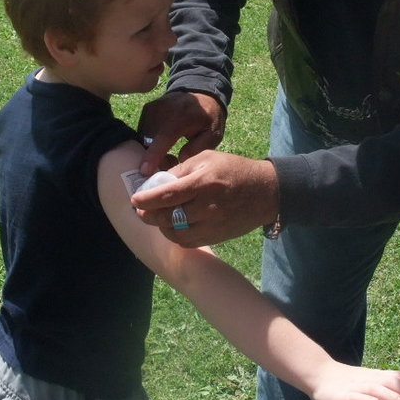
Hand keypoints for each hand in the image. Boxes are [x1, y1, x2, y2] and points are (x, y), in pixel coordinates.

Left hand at [130, 150, 277, 245]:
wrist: (265, 191)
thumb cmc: (233, 169)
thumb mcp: (208, 158)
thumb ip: (182, 170)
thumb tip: (158, 182)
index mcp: (204, 183)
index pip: (167, 195)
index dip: (146, 200)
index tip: (134, 200)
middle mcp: (207, 206)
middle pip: (168, 217)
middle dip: (150, 215)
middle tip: (141, 210)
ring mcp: (212, 224)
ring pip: (175, 233)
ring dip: (161, 226)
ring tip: (157, 217)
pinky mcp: (216, 236)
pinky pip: (188, 241)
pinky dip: (176, 235)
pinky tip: (173, 226)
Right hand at [137, 91, 224, 173]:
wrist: (200, 93)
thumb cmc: (208, 118)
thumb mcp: (213, 134)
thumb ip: (198, 148)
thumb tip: (179, 161)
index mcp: (182, 117)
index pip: (164, 137)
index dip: (153, 155)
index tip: (145, 171)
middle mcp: (163, 111)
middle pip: (150, 141)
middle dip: (155, 157)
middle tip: (170, 161)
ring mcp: (152, 109)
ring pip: (143, 138)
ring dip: (151, 149)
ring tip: (168, 151)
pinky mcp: (146, 110)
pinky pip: (142, 131)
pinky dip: (148, 140)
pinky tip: (162, 141)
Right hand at [307, 365, 399, 399]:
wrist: (320, 375)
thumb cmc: (346, 382)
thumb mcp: (366, 381)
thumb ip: (382, 386)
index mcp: (374, 376)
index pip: (396, 377)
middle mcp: (368, 379)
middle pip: (390, 382)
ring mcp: (356, 387)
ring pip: (376, 389)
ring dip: (391, 396)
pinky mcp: (344, 395)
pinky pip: (356, 397)